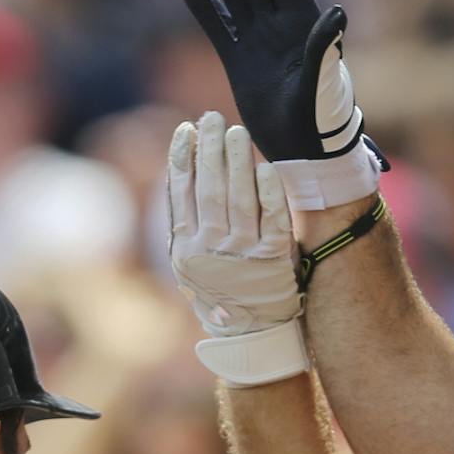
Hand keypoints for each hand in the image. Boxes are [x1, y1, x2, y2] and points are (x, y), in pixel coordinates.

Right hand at [166, 112, 307, 385]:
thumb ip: (184, 224)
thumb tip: (179, 173)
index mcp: (186, 250)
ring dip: (237, 161)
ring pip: (239, 198)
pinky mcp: (274, 259)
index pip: (182, 194)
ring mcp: (244, 255)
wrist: (250, 334)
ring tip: (236, 133)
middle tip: (212, 119)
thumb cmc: (219, 291)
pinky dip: (269, 192)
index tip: (186, 131)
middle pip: (210, 189)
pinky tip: (265, 167)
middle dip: (209, 150)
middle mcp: (212, 251)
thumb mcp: (189, 264)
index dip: (182, 159)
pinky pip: (272, 218)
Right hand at [181, 0, 380, 209]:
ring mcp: (258, 43)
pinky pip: (219, 28)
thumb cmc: (320, 121)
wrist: (303, 153)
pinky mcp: (240, 63)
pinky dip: (205, 8)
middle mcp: (280, 27)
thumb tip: (337, 12)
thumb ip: (324, 47)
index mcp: (302, 25)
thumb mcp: (321, 83)